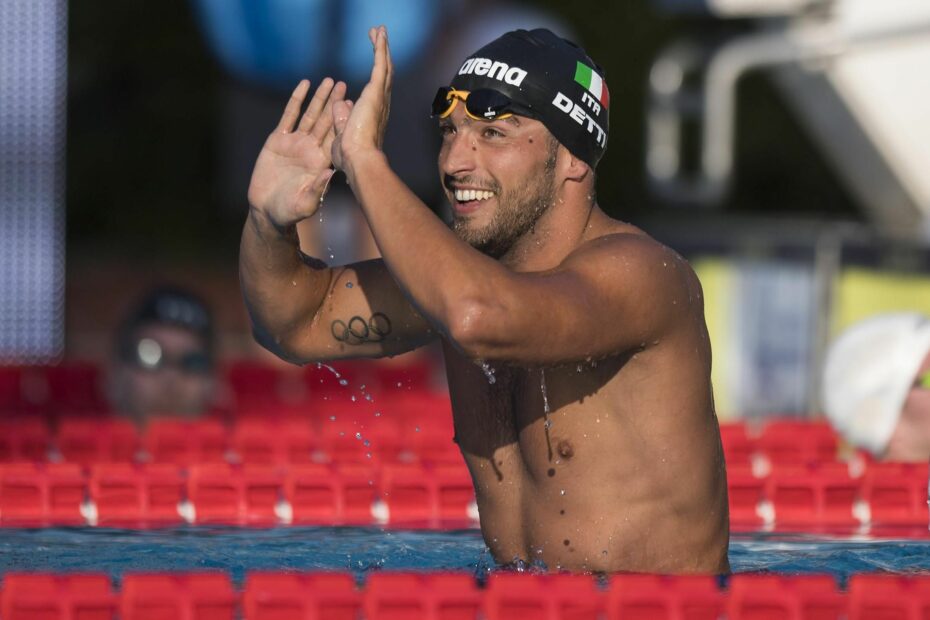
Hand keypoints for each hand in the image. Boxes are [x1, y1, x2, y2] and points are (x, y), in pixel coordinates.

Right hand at [248, 78, 346, 228]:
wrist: (267, 210)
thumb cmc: (289, 211)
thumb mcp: (305, 203)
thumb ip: (317, 189)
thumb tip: (330, 174)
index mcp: (321, 162)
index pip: (335, 138)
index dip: (344, 121)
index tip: (355, 105)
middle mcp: (310, 149)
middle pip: (325, 121)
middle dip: (335, 103)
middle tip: (345, 84)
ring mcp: (294, 143)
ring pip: (309, 115)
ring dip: (319, 98)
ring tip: (329, 81)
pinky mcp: (277, 140)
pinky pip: (288, 116)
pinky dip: (296, 100)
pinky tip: (304, 85)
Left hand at [331, 26, 393, 175]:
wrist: (359, 160)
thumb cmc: (350, 157)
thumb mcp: (340, 134)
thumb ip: (341, 117)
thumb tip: (340, 103)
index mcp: (372, 115)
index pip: (376, 90)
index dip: (376, 75)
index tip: (373, 64)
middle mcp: (381, 105)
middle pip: (384, 74)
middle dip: (382, 55)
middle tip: (379, 38)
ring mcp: (380, 97)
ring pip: (384, 67)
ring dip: (382, 47)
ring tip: (379, 31)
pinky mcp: (376, 91)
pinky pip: (380, 65)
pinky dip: (380, 48)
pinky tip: (379, 34)